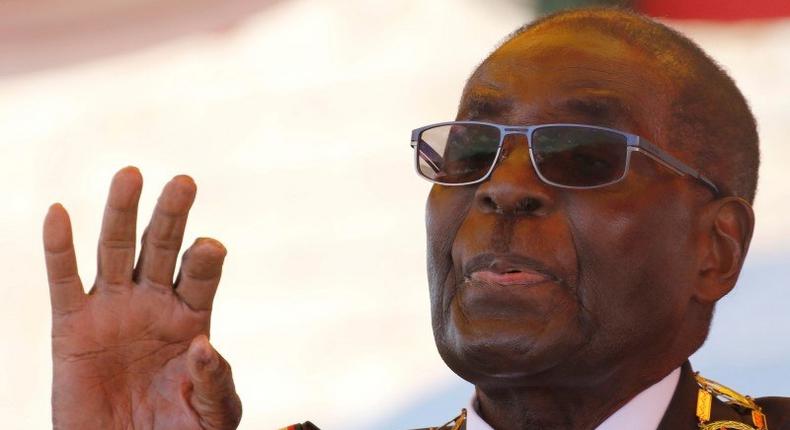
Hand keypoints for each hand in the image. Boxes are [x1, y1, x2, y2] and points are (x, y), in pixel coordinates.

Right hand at [43, 167, 241, 428]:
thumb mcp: (212, 412)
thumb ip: (214, 381)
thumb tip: (205, 345)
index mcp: (193, 317)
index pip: (202, 275)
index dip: (206, 258)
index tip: (209, 248)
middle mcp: (154, 303)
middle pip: (163, 248)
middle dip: (172, 215)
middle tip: (185, 182)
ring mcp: (113, 310)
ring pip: (116, 251)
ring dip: (121, 213)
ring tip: (131, 175)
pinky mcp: (72, 327)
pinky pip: (63, 281)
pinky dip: (59, 248)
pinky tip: (58, 213)